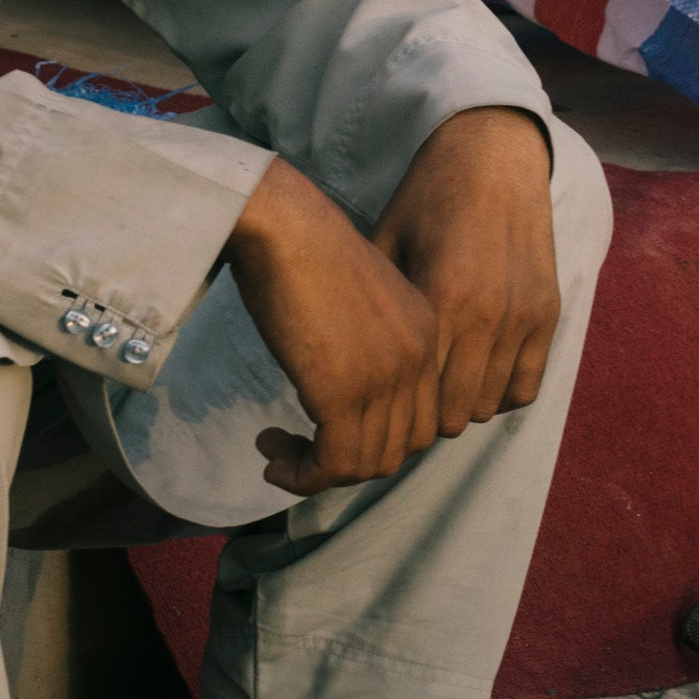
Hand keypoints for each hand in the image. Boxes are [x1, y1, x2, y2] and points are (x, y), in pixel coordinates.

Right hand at [222, 160, 441, 492]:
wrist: (281, 223)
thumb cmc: (301, 249)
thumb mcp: (354, 303)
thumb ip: (365, 345)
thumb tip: (339, 391)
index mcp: (427, 334)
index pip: (419, 419)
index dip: (375, 439)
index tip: (326, 432)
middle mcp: (418, 360)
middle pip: (400, 448)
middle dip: (350, 461)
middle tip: (299, 448)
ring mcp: (385, 378)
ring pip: (367, 464)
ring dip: (319, 472)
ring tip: (278, 453)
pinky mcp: (343, 393)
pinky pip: (333, 464)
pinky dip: (302, 474)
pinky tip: (271, 455)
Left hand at [374, 108, 560, 446]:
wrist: (493, 155)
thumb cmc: (427, 197)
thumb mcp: (386, 242)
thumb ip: (377, 304)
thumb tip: (346, 360)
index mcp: (441, 298)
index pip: (416, 394)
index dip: (392, 409)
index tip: (375, 404)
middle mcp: (488, 315)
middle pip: (452, 414)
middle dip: (425, 416)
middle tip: (405, 404)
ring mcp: (523, 317)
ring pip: (488, 406)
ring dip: (462, 404)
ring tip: (438, 388)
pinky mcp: (547, 313)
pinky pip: (526, 386)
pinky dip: (501, 392)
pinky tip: (476, 376)